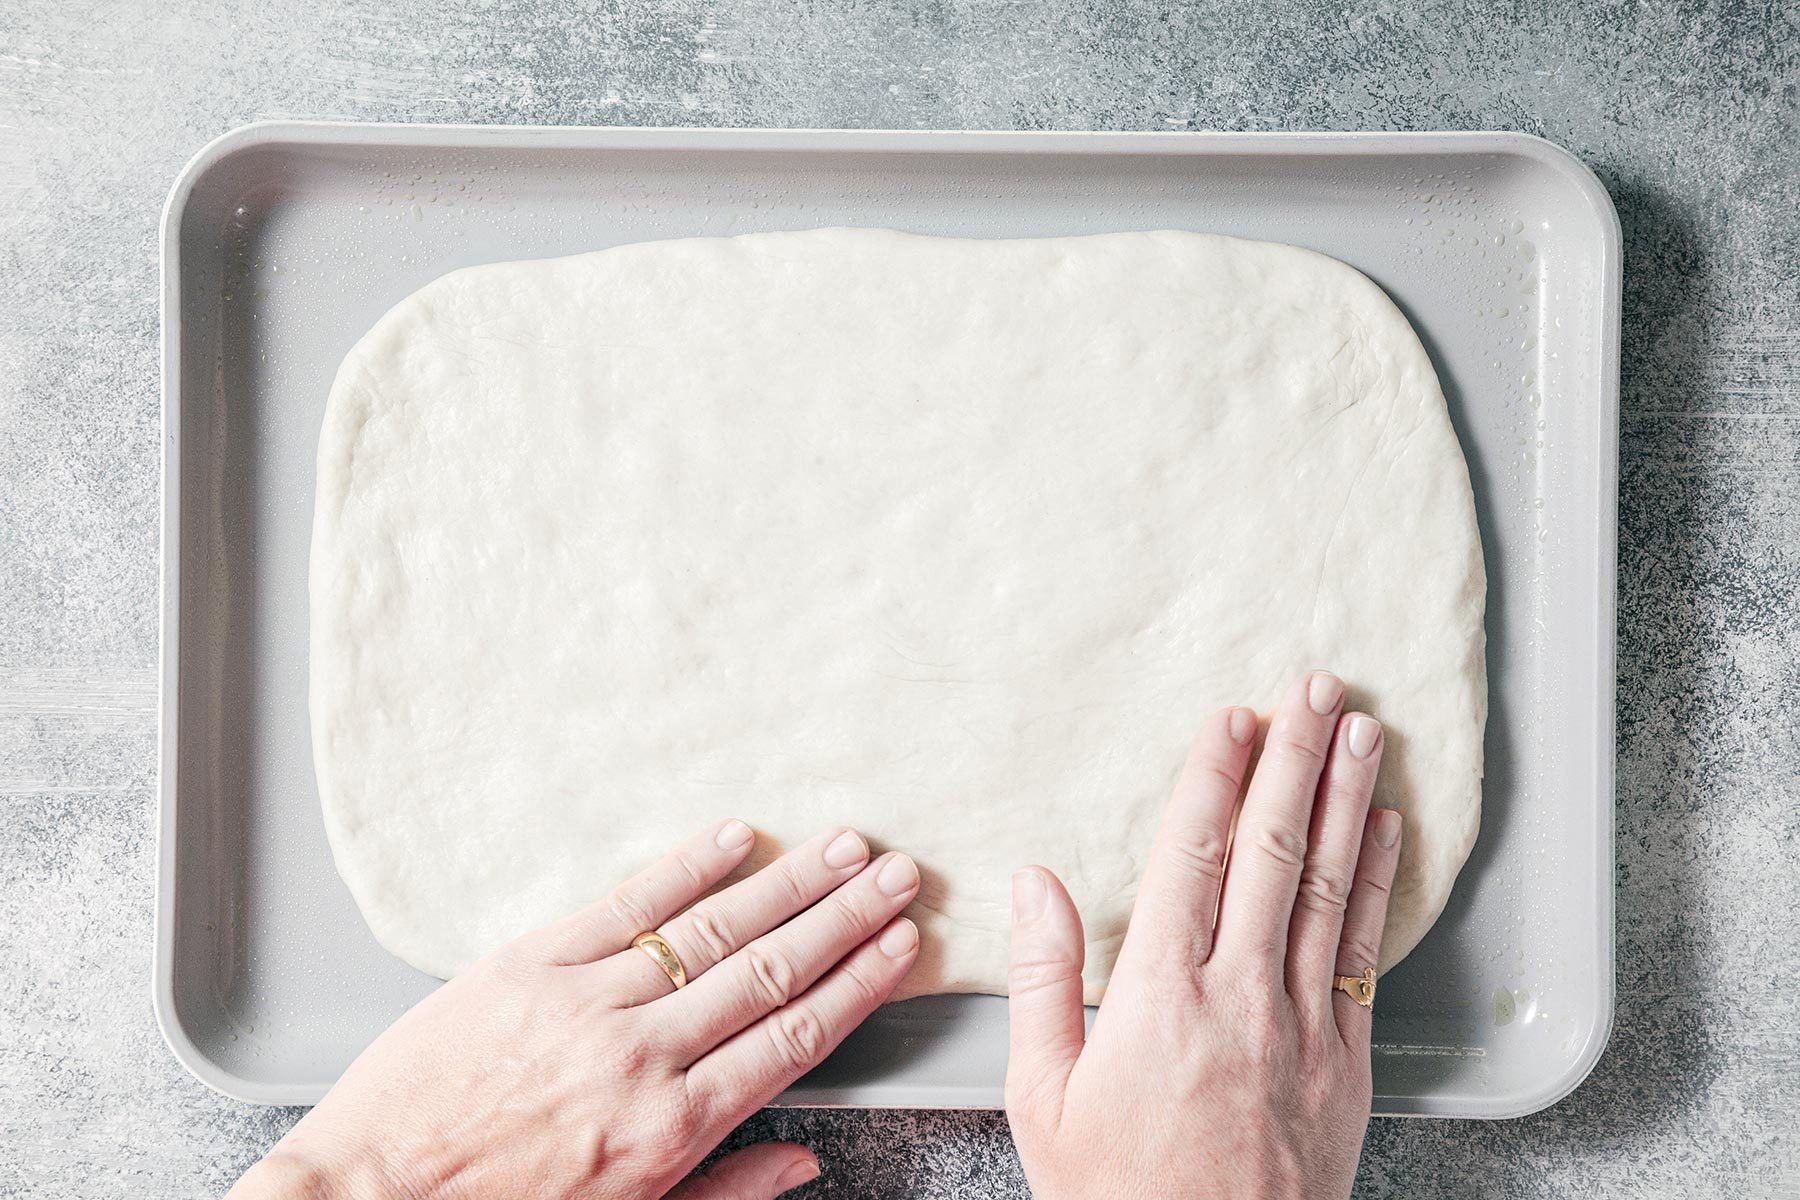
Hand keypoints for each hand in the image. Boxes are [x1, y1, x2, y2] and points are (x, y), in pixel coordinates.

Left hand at [231, 821, 921, 1199]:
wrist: (365, 1196)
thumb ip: (723, 1189)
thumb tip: (803, 1162)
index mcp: (668, 1128)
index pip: (791, 1038)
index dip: (856, 984)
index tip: (901, 945)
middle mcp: (639, 1056)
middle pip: (768, 971)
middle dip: (843, 918)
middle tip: (897, 874)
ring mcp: (584, 1000)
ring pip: (710, 929)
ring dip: (787, 882)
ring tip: (842, 847)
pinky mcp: (526, 962)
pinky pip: (623, 904)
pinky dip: (683, 866)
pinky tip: (731, 836)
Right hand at [1005, 671, 1402, 1199]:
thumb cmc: (1115, 1195)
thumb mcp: (1042, 1094)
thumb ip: (1040, 978)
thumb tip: (1036, 881)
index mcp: (1159, 995)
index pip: (1192, 855)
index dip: (1213, 777)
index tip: (1230, 719)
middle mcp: (1239, 995)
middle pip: (1272, 850)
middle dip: (1294, 759)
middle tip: (1315, 688)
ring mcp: (1301, 1028)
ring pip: (1327, 887)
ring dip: (1346, 799)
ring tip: (1362, 730)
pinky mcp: (1344, 1065)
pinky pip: (1362, 954)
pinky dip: (1376, 883)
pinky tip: (1385, 830)